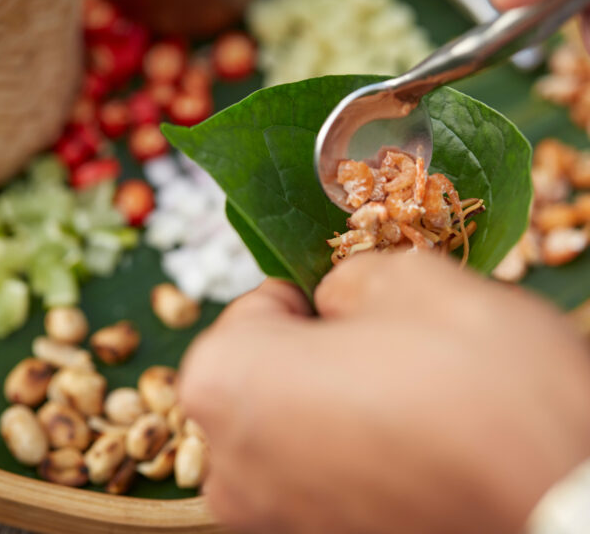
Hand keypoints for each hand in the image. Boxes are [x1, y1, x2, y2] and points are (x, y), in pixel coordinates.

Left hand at [179, 253, 589, 533]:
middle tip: (384, 347)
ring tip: (405, 399)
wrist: (564, 510)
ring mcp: (271, 523)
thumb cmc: (481, 387)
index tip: (350, 306)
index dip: (308, 296)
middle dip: (315, 350)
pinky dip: (351, 456)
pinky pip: (319, 479)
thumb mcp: (410, 280)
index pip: (254, 308)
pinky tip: (412, 449)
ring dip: (335, 403)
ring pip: (292, 428)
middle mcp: (231, 467)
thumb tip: (334, 298)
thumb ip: (347, 277)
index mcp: (230, 381)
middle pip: (266, 374)